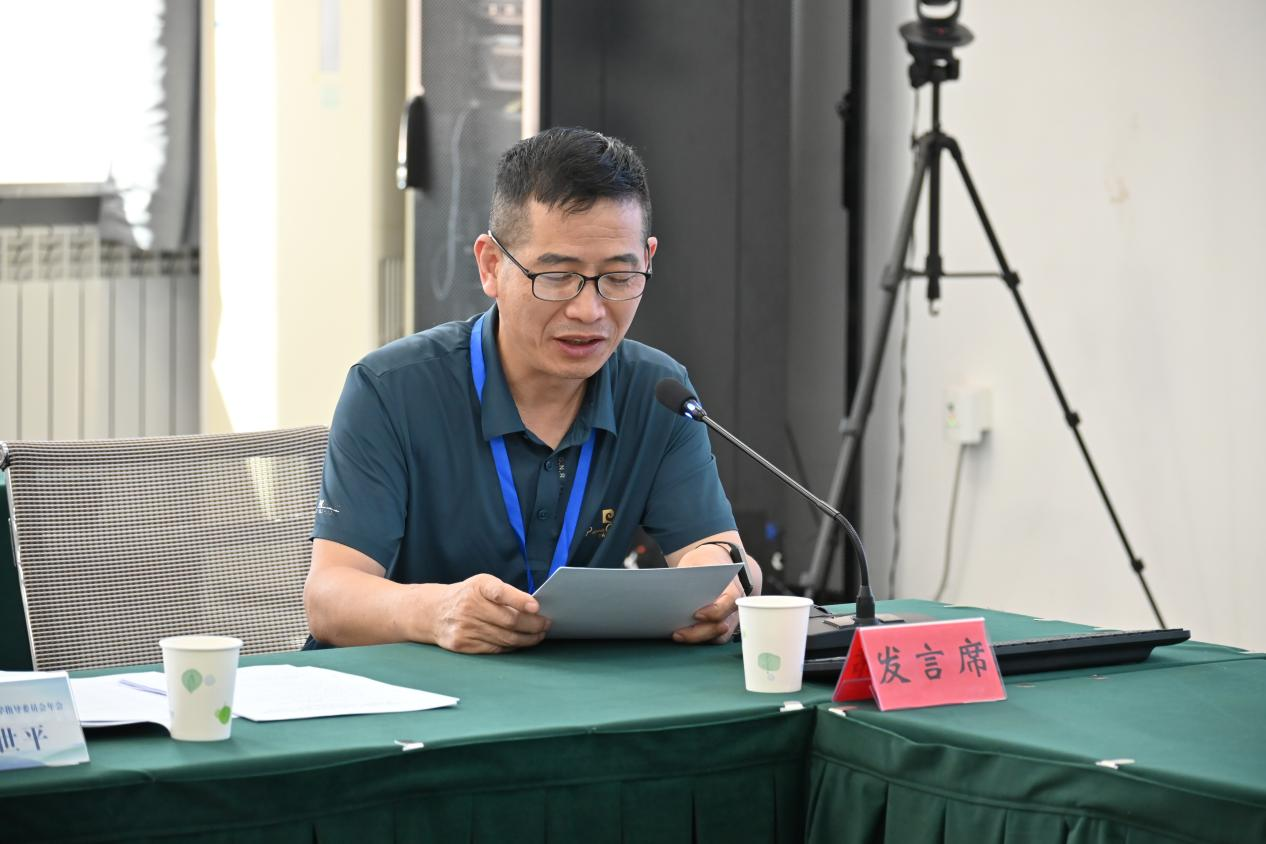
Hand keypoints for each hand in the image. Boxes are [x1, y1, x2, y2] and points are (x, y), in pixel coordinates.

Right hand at [429, 573, 550, 653]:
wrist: (434, 612)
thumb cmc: (467, 596)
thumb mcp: (482, 584)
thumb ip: (505, 593)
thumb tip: (534, 608)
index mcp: (478, 587)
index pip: (500, 593)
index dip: (519, 600)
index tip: (536, 607)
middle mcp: (469, 606)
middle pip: (509, 621)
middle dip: (533, 625)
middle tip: (546, 625)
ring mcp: (464, 627)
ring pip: (504, 638)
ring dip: (527, 639)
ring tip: (538, 635)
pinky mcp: (462, 644)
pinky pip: (494, 649)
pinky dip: (511, 647)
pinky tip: (520, 642)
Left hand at [671, 546, 743, 644]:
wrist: (718, 563)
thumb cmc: (707, 564)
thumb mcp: (699, 564)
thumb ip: (690, 577)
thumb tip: (670, 590)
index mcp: (733, 588)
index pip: (729, 602)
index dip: (714, 611)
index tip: (696, 615)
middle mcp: (736, 607)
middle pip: (722, 626)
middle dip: (699, 633)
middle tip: (677, 633)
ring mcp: (731, 619)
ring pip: (719, 636)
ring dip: (698, 639)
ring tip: (677, 636)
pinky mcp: (722, 626)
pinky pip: (713, 637)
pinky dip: (699, 639)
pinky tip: (682, 635)